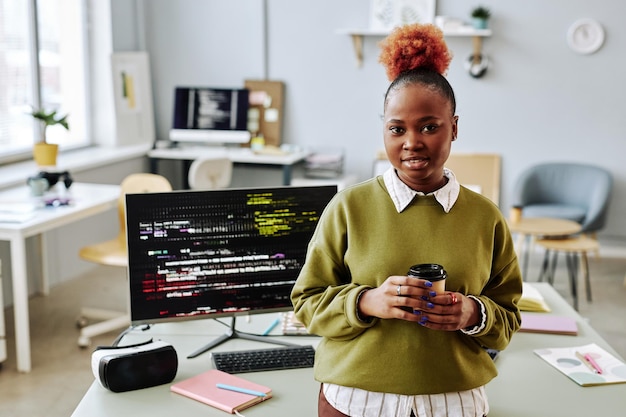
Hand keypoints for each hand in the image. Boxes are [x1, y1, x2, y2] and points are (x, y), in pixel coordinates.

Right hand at [357, 276, 479, 329]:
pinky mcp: (389, 311)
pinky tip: (421, 317)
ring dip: (420, 304)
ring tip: (430, 306)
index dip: (419, 282)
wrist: (369, 302)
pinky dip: (414, 315)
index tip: (430, 285)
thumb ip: (404, 284)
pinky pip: (404, 314)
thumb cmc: (385, 293)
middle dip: (423, 293)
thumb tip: (424, 285)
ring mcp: (388, 301)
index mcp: (391, 281)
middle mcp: (389, 289)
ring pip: (407, 301)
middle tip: (433, 296)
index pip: (407, 279)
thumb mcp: (391, 284)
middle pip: (409, 290)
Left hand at [416, 292, 479, 330]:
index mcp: (459, 299)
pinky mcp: (454, 327)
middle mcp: (459, 310)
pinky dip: (431, 325)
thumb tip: (426, 292)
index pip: (446, 299)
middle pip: (441, 310)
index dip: (435, 299)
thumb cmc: (459, 302)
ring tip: (418, 314)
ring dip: (428, 317)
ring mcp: (457, 320)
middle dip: (428, 308)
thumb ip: (443, 294)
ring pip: (440, 319)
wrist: (473, 313)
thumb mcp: (455, 295)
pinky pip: (441, 327)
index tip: (425, 296)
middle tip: (418, 305)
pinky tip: (423, 321)